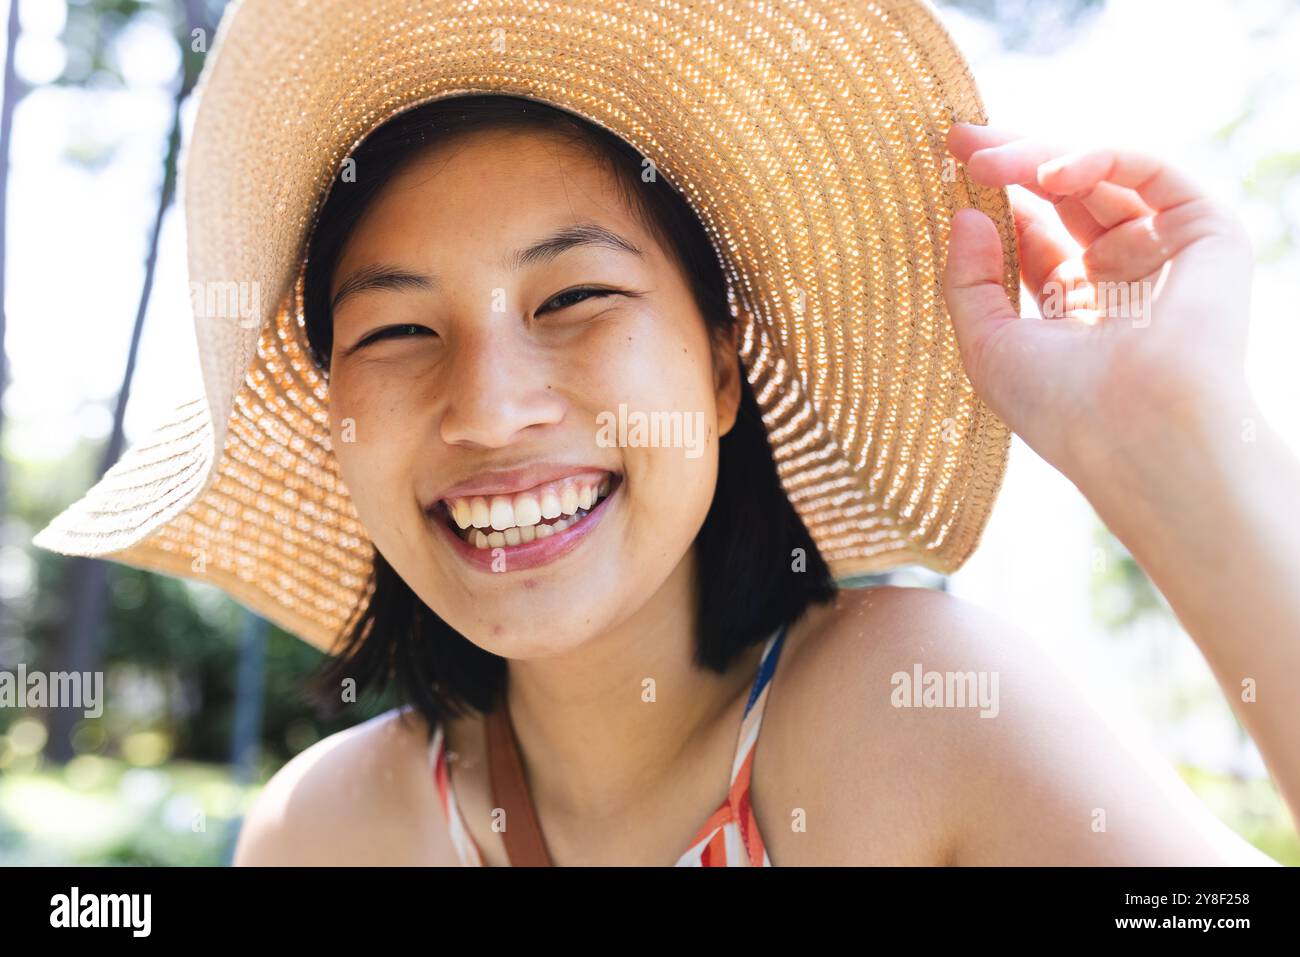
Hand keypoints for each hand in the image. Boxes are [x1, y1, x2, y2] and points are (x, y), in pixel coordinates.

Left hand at [941, 123, 1255, 484]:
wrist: (1138, 433)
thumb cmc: (1060, 407)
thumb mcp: (987, 342)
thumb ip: (969, 278)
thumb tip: (963, 211)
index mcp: (1075, 305)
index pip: (1032, 232)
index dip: (993, 198)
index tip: (948, 165)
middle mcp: (1120, 274)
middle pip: (1062, 196)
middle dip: (1010, 162)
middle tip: (959, 137)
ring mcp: (1163, 250)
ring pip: (1099, 177)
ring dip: (1038, 159)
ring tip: (984, 160)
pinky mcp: (1204, 232)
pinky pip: (1150, 172)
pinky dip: (1099, 158)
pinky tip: (1049, 172)